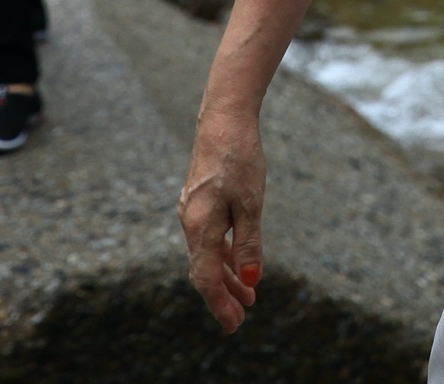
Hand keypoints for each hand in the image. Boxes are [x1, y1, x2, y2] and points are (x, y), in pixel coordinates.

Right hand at [180, 115, 264, 331]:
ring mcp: (193, 212)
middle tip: (241, 318)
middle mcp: (191, 223)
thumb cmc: (239, 159)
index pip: (206, 278)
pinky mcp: (200, 201)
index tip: (234, 324)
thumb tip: (252, 279)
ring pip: (208, 255)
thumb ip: (249, 243)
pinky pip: (210, 238)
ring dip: (227, 276)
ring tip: (248, 294)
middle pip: (205, 271)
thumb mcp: (251, 204)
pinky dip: (224, 254)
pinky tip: (239, 262)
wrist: (223, 120)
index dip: (220, 304)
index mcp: (200, 227)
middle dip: (223, 296)